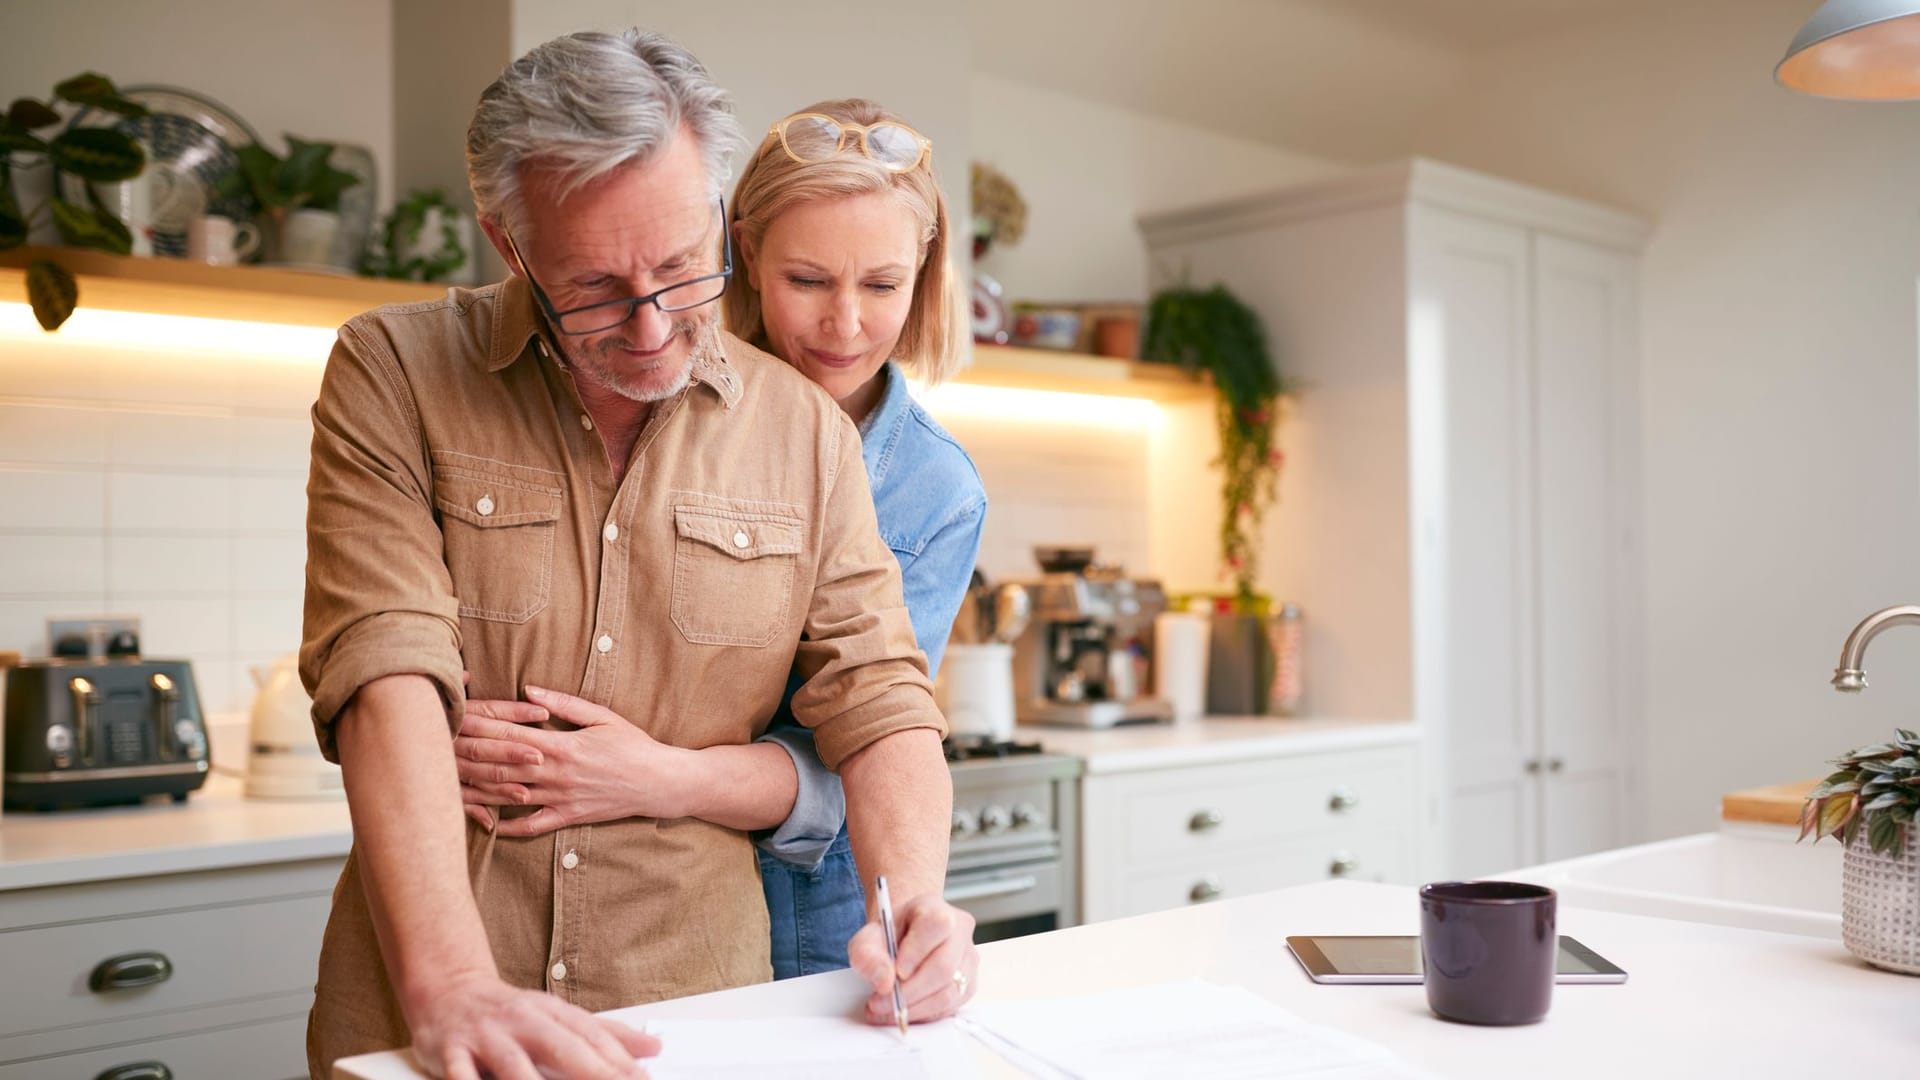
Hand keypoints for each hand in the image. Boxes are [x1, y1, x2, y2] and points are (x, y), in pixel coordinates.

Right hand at [409, 969, 658, 1079]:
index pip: (592, 1036)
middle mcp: (523, 1021)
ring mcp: (487, 1036)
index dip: (619, 1059)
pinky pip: (459, 1073)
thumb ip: (606, 1035)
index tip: (643, 1079)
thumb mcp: (559, 1016)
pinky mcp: (451, 1050)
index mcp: (552, 1013)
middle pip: (561, 1047)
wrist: (448, 989)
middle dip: (592, 1072)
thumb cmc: (512, 1012)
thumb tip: (654, 1048)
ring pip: (513, 1064)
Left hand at [453, 686, 692, 836]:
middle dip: (467, 756)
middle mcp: (555, 774)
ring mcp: (560, 798)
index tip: (453, 717)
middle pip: (500, 764)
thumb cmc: (633, 744)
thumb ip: (564, 703)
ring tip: (446, 786)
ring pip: (509, 795)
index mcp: (561, 745)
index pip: (509, 733)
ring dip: (477, 791)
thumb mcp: (602, 716)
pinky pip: (532, 825)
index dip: (478, 725)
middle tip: (436, 749)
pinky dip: (508, 827)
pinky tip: (487, 825)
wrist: (659, 782)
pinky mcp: (568, 817)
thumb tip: (529, 688)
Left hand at [847, 891, 978, 1024]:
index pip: (936, 925)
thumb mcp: (867, 939)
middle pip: (944, 966)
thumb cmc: (889, 937)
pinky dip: (923, 1015)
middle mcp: (959, 932)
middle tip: (879, 1003)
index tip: (892, 974)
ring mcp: (968, 960)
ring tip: (886, 1011)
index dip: (915, 953)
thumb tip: (884, 982)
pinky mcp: (968, 985)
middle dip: (908, 992)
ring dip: (914, 1009)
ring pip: (949, 992)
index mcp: (935, 910)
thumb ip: (868, 956)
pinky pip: (950, 1007)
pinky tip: (903, 1012)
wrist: (903, 941)